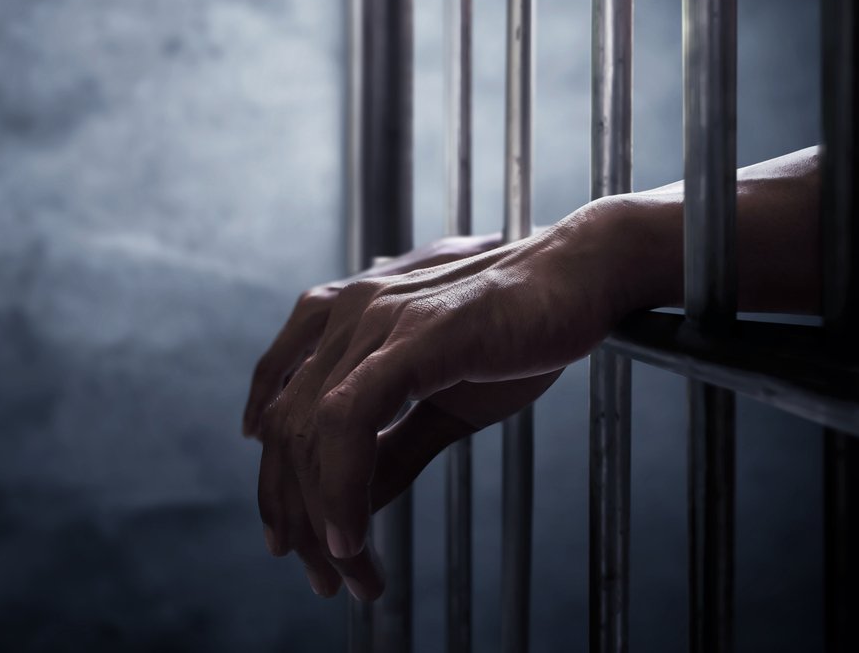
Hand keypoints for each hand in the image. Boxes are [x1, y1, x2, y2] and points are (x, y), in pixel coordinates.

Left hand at [258, 201, 642, 598]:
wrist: (581, 279)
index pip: (284, 412)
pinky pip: (349, 419)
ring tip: (347, 572)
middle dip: (296, 514)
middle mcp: (348, 315)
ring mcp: (376, 320)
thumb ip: (392, 451)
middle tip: (326, 579)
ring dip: (321, 515)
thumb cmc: (517, 336)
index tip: (290, 540)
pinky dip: (342, 485)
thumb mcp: (443, 409)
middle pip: (286, 428)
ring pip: (309, 430)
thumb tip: (350, 508)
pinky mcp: (413, 335)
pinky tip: (351, 535)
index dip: (278, 483)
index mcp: (346, 324)